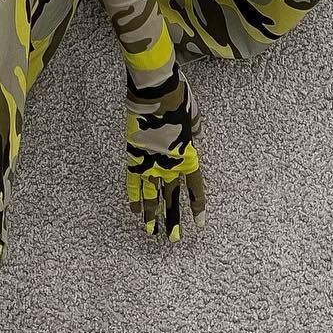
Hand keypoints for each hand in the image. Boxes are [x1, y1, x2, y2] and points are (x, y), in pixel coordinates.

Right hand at [126, 62, 205, 241]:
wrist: (155, 92)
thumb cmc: (178, 99)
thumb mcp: (194, 116)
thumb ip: (194, 130)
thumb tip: (194, 135)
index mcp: (188, 157)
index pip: (195, 190)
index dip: (197, 208)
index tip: (199, 225)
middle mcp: (170, 166)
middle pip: (172, 199)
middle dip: (173, 220)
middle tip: (173, 239)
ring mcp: (151, 163)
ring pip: (151, 196)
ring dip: (152, 215)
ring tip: (152, 233)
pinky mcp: (134, 158)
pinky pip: (133, 183)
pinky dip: (134, 198)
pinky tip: (134, 213)